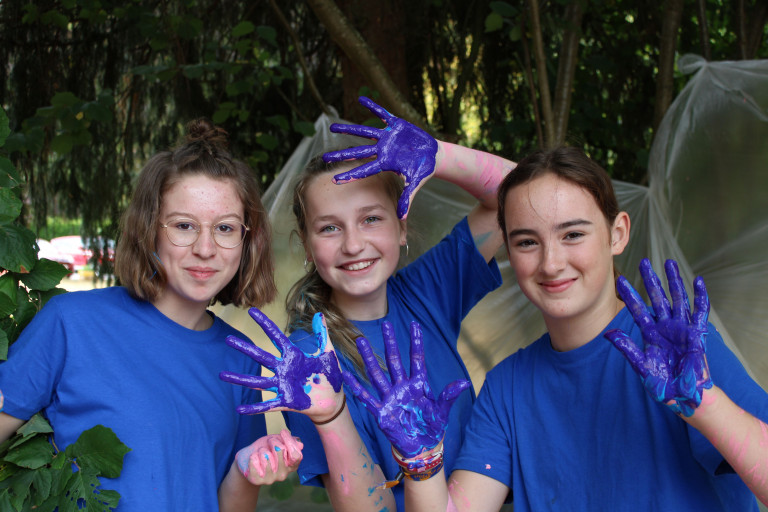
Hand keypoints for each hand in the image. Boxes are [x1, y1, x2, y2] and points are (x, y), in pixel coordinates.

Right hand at [219, 308, 343, 421]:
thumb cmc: (330, 376)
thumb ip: (322, 334)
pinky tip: (239, 409)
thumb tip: (319, 314)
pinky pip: (267, 405)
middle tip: (228, 339)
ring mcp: (283, 386)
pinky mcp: (286, 401)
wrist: (334, 400)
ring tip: (222, 375)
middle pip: (261, 357)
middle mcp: (284, 369)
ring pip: (257, 381)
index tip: (252, 312)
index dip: (265, 324)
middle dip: (245, 349)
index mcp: (293, 356)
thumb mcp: (328, 353)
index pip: (276, 336)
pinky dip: (254, 408)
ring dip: (240, 379)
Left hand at [236, 429, 302, 484]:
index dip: (290, 442)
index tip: (283, 432)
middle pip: (281, 450)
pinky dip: (253, 456)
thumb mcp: (278, 442)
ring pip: (266, 455)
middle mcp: (283, 474)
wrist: (247, 460)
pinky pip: (254, 460)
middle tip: (269, 443)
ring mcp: (271, 479)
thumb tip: (300, 444)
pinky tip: (254, 459)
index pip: (296, 455)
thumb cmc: (266, 449)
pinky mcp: (257, 480)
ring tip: (260, 453)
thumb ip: (289, 442)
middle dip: (273, 441)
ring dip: (261, 450)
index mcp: (291, 466)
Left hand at [323, 96, 437, 218]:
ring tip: (332, 127)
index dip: (350, 175)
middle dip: (342, 154)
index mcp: (385, 163)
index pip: (364, 170)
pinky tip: (361, 100)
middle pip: (357, 152)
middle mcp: (382, 150)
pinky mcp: (396, 125)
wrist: (432, 155)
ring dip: (348, 130)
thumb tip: (402, 217)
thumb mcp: (416, 184)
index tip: (335, 179)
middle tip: (325, 157)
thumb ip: (408, 198)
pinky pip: (382, 114)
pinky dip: (373, 108)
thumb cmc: (422, 171)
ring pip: (364, 132)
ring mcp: (387, 137)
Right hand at [342, 321, 470, 457]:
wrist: (422, 447)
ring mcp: (390, 398)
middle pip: (394, 360)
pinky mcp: (382, 412)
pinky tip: (347, 375)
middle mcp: (402, 387)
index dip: (416, 342)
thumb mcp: (442, 410)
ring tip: (361, 341)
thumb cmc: (432, 426)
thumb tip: (464, 382)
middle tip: (386, 323)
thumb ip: (449, 396)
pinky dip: (357, 387)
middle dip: (390, 342)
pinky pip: (367, 398)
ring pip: (377, 374)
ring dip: (369, 358)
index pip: (416, 358)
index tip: (415, 324)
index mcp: (418, 384)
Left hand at [604, 258, 712, 416]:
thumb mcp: (642, 366)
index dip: (630, 295)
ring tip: (669, 263)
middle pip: (657, 298)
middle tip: (643, 262)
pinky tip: (697, 281)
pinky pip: (700, 312)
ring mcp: (682, 329)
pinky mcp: (697, 334)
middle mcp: (666, 327)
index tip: (619, 280)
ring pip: (677, 299)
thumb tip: (609, 334)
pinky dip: (700, 296)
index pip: (637, 309)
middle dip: (651, 280)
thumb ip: (627, 348)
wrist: (685, 396)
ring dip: (674, 281)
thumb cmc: (664, 384)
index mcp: (650, 333)